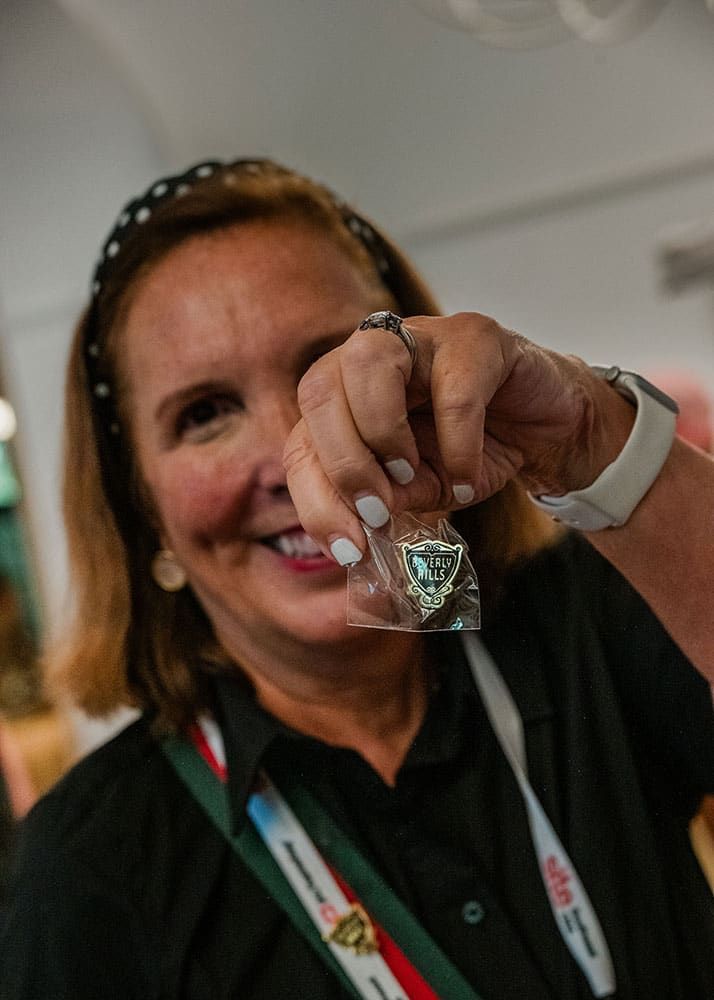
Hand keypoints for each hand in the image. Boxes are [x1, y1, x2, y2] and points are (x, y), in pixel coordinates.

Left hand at [283, 312, 633, 561]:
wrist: (548, 430)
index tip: (347, 548)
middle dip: (341, 463)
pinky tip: (469, 478)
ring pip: (368, 362)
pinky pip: (452, 388)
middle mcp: (371, 353)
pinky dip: (457, 445)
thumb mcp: (423, 490)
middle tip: (376, 513)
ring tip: (412, 476)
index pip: (301, 439)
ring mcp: (422, 335)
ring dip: (380, 433)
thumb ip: (387, 501)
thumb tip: (358, 528)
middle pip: (319, 390)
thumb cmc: (475, 451)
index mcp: (344, 394)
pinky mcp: (475, 337)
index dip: (314, 496)